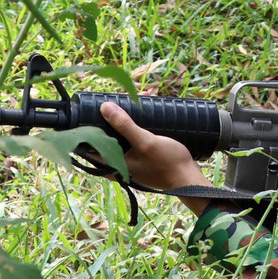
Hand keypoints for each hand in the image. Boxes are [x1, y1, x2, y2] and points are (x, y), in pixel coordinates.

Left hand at [100, 102, 215, 216]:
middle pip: (105, 138)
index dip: (88, 126)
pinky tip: (143, 113)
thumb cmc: (168, 163)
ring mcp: (128, 162)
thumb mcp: (146, 141)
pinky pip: (131, 139)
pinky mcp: (139, 158)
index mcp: (111, 165)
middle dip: (111, 117)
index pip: (89, 144)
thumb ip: (125, 126)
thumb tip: (105, 108)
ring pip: (119, 137)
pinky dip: (134, 126)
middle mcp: (116, 165)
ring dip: (124, 120)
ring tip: (134, 101)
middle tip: (117, 100)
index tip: (93, 109)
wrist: (189, 178)